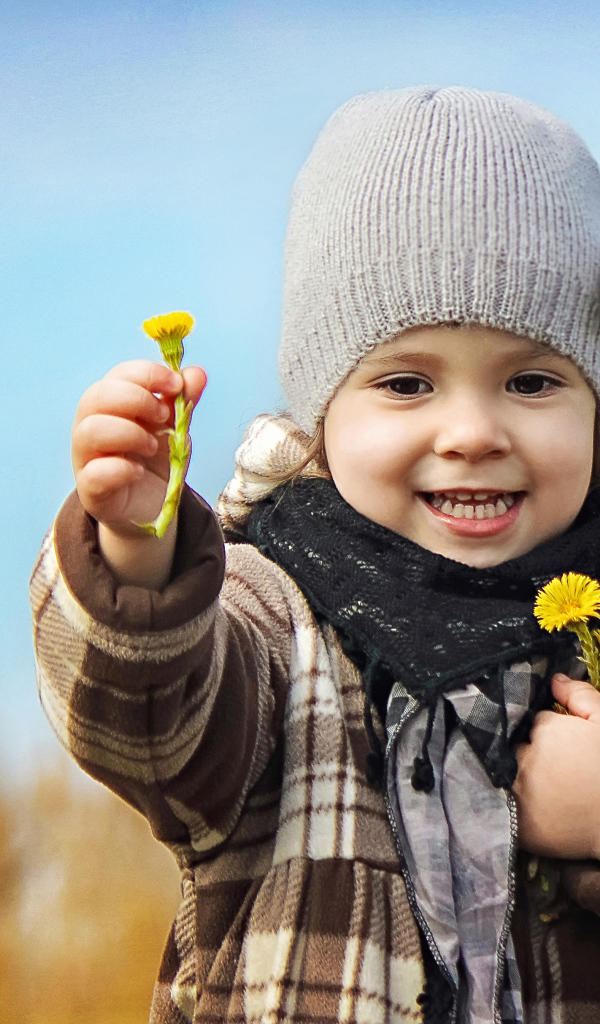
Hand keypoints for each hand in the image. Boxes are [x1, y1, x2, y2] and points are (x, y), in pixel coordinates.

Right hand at [72, 360, 205, 587]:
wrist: (150, 508)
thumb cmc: (155, 461)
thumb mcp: (174, 429)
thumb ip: (183, 402)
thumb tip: (197, 373)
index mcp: (112, 404)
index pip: (118, 375)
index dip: (147, 374)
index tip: (176, 385)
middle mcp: (92, 425)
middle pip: (97, 396)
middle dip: (136, 400)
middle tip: (163, 417)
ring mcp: (86, 457)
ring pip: (90, 431)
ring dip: (128, 433)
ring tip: (152, 446)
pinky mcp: (90, 490)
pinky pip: (93, 473)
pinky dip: (120, 469)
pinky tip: (139, 471)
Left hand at [513, 674, 599, 859]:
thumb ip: (581, 697)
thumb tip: (554, 681)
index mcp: (545, 732)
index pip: (533, 722)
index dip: (545, 730)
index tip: (559, 742)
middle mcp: (524, 760)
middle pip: (515, 746)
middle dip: (527, 751)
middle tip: (552, 765)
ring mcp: (518, 794)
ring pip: (505, 774)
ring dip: (514, 776)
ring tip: (543, 787)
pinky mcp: (517, 827)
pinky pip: (503, 807)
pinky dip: (509, 805)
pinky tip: (532, 807)